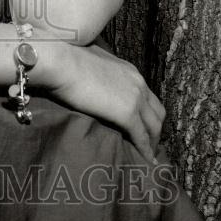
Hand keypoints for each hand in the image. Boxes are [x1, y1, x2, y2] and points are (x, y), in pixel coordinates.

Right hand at [39, 35, 165, 166]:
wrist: (62, 63)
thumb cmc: (68, 60)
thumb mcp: (93, 62)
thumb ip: (102, 72)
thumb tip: (95, 77)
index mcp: (130, 72)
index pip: (148, 96)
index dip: (147, 113)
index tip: (143, 125)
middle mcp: (138, 84)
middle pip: (157, 112)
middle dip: (155, 129)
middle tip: (149, 143)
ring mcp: (135, 98)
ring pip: (154, 126)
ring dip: (153, 142)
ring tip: (148, 155)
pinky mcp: (127, 114)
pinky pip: (141, 136)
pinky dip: (145, 150)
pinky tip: (146, 161)